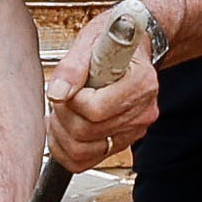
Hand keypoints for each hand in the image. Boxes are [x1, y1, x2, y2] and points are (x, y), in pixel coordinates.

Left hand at [43, 6, 161, 168]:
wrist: (131, 47)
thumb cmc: (112, 40)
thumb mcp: (90, 40)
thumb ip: (72, 67)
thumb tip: (58, 94)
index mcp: (141, 83)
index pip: (96, 110)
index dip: (73, 100)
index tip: (71, 85)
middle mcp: (142, 111)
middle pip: (86, 133)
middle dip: (63, 115)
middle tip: (62, 96)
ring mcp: (134, 130)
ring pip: (83, 152)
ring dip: (61, 134)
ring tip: (61, 111)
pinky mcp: (122, 141)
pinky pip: (85, 161)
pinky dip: (65, 149)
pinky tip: (63, 127)